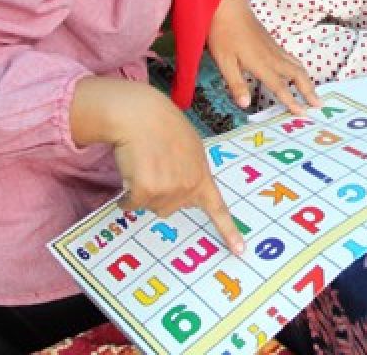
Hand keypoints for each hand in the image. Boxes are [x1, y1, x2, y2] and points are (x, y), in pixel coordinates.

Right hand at [71, 79, 244, 255]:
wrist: (142, 116)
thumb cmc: (162, 127)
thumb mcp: (189, 148)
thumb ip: (190, 172)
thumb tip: (180, 192)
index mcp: (202, 176)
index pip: (218, 209)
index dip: (228, 231)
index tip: (240, 251)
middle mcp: (189, 187)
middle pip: (170, 208)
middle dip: (160, 193)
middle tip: (155, 166)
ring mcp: (170, 190)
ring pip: (150, 206)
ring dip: (143, 191)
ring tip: (144, 164)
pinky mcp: (148, 191)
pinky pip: (132, 205)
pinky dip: (126, 197)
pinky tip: (130, 173)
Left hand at [206, 0, 318, 113]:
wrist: (228, 7)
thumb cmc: (223, 33)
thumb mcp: (223, 61)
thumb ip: (236, 84)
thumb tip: (245, 105)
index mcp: (261, 63)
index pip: (280, 86)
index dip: (291, 101)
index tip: (303, 113)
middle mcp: (273, 57)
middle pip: (297, 75)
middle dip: (309, 90)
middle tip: (318, 105)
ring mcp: (275, 49)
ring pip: (298, 66)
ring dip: (307, 80)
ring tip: (313, 93)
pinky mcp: (273, 44)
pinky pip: (292, 59)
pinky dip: (301, 71)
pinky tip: (299, 75)